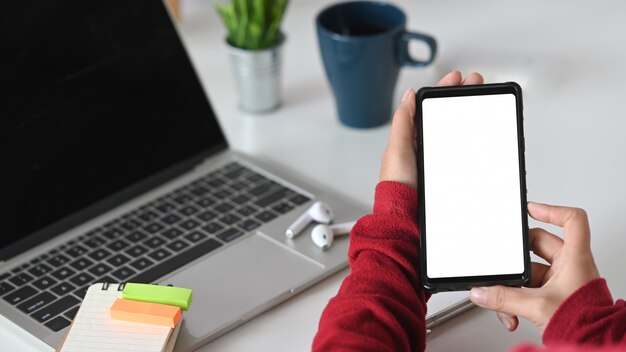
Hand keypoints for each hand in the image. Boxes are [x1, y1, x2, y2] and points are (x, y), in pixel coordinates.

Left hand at [380, 71, 483, 187]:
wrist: (406, 215)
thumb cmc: (397, 185)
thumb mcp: (397, 148)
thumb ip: (403, 121)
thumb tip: (408, 95)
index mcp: (410, 138)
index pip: (429, 107)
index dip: (443, 90)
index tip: (458, 78)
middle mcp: (423, 147)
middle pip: (446, 116)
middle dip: (461, 98)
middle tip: (477, 84)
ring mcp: (436, 160)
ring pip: (455, 133)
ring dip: (469, 118)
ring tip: (483, 103)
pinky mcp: (447, 174)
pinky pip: (462, 153)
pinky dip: (472, 143)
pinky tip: (482, 137)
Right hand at [469, 202, 599, 332]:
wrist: (591, 345)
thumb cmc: (583, 323)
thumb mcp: (536, 306)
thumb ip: (504, 298)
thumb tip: (482, 292)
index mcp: (574, 258)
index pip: (571, 221)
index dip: (551, 210)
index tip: (530, 209)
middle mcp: (570, 267)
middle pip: (539, 247)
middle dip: (517, 260)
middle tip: (503, 263)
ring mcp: (562, 282)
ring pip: (530, 273)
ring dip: (514, 287)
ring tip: (504, 299)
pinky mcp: (554, 297)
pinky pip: (529, 292)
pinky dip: (517, 301)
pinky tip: (511, 313)